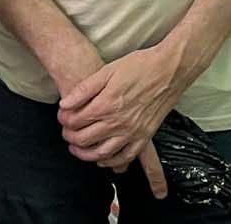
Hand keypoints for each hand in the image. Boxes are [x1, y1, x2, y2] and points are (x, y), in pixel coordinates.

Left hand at [58, 43, 193, 188]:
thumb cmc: (139, 67)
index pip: (75, 121)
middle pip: (84, 139)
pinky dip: (111, 162)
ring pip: (102, 153)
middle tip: (66, 133)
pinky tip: (103, 159)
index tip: (62, 117)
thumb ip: (84, 89)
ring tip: (78, 149)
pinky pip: (125, 157)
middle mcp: (118, 122)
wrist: (168, 70)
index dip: (64, 120)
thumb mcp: (107, 71)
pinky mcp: (144, 136)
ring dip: (86, 154)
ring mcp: (132, 132)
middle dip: (70, 137)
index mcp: (106, 105)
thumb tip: (65, 104)